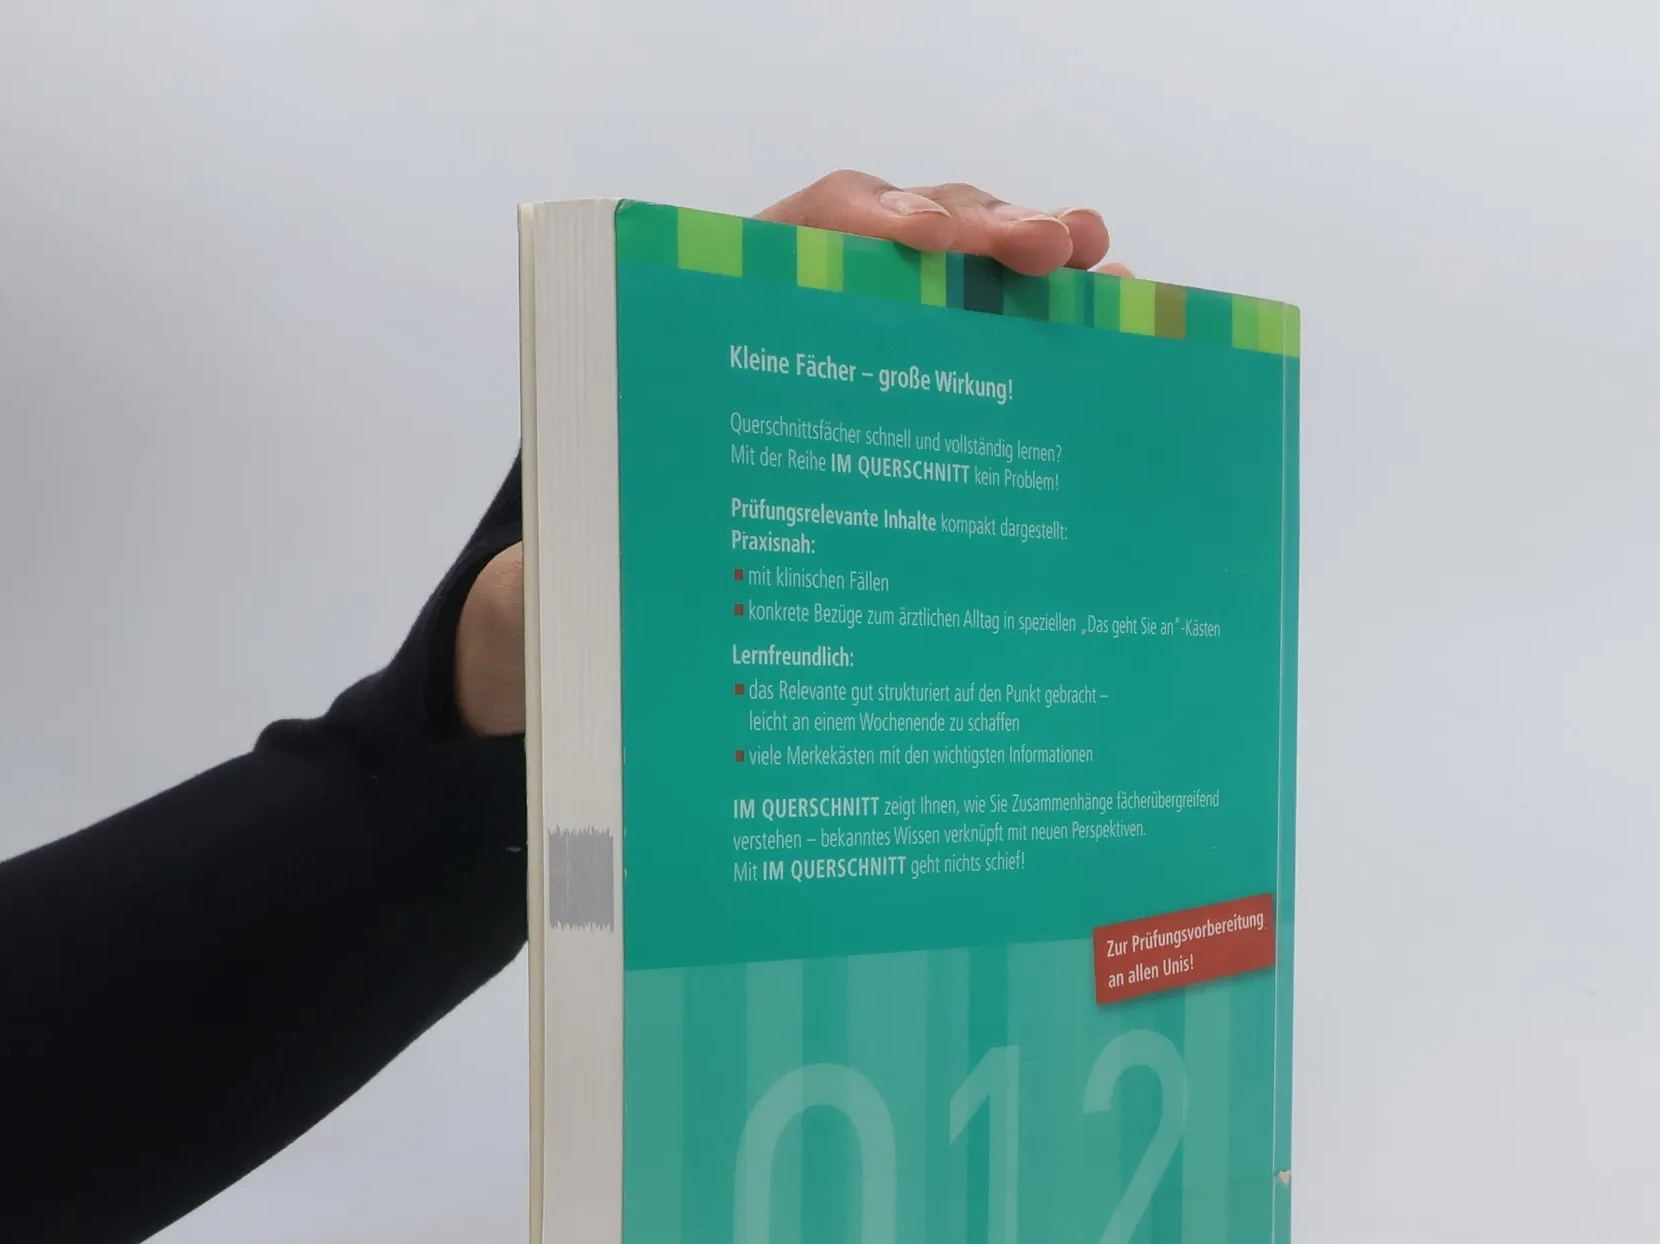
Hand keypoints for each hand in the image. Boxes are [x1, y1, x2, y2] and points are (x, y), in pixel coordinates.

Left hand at [453, 174, 1124, 736]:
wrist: (633, 606)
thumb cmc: (611, 570)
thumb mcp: (586, 556)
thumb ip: (577, 555)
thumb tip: (552, 582)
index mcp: (718, 328)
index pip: (798, 233)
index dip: (865, 222)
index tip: (920, 240)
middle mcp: (804, 325)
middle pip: (901, 238)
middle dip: (980, 230)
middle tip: (1055, 249)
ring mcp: (870, 361)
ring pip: (959, 286)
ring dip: (1031, 267)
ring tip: (1103, 274)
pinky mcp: (919, 409)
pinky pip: (985, 354)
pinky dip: (1045, 334)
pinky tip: (1108, 333)